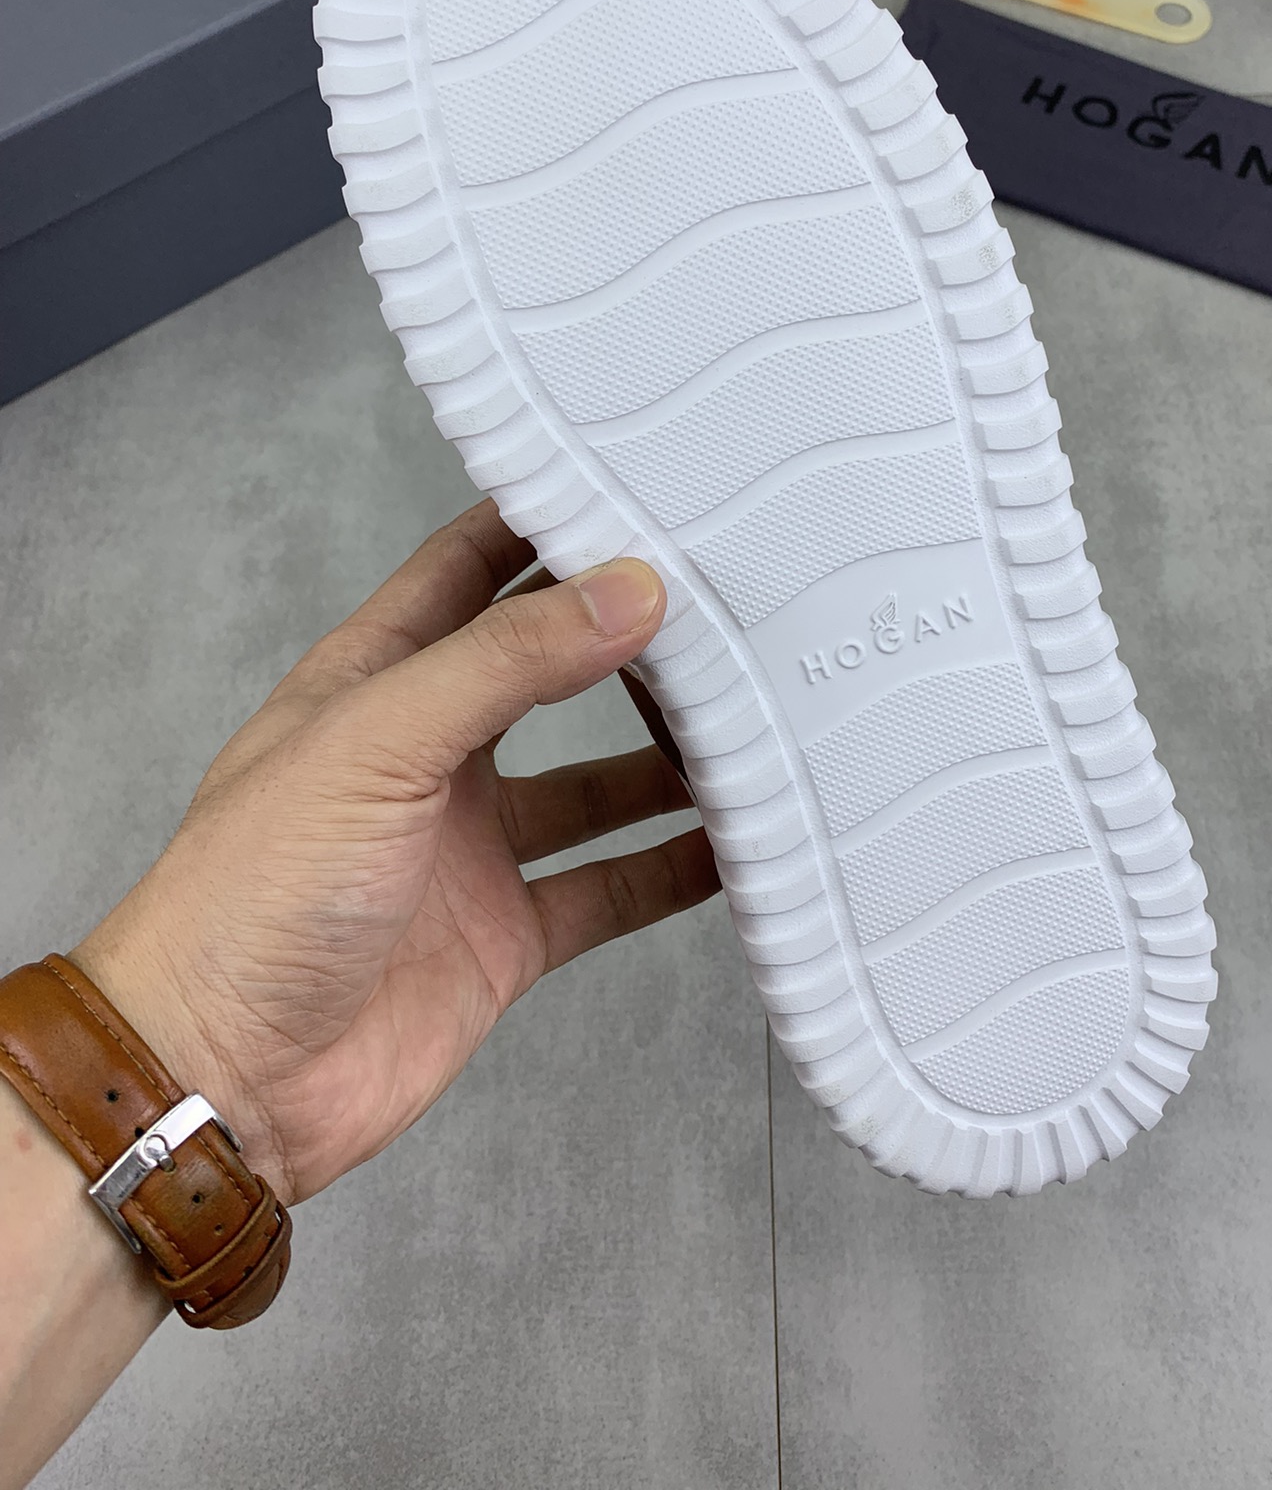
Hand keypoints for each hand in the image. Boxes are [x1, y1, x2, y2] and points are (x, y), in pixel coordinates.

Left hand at [73, 503, 715, 1206]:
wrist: (222, 1080)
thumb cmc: (249, 897)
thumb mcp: (377, 744)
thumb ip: (505, 664)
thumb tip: (626, 590)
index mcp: (375, 682)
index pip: (467, 569)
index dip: (540, 523)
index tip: (630, 485)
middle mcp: (429, 755)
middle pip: (546, 673)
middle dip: (625, 638)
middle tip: (724, 603)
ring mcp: (468, 847)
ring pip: (594, 782)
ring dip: (666, 758)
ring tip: (755, 717)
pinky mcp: (503, 934)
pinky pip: (608, 887)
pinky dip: (672, 869)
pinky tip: (735, 845)